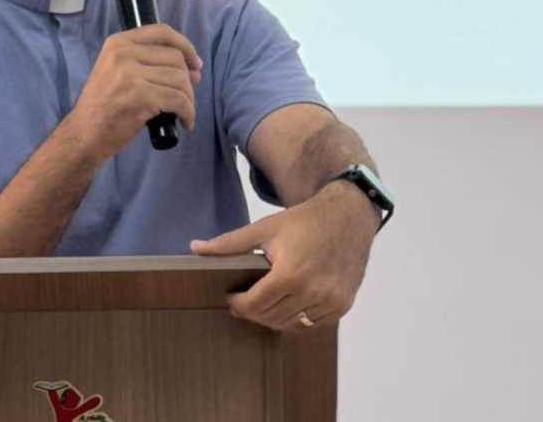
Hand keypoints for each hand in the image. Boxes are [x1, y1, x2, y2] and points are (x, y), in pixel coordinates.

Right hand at [67, 24, 202, 160]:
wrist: (84, 134)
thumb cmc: (104, 105)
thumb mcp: (117, 71)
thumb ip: (148, 63)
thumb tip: (194, 68)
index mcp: (118, 43)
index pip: (162, 32)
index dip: (185, 46)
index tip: (195, 63)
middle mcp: (123, 54)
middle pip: (175, 58)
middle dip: (188, 78)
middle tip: (188, 95)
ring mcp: (131, 75)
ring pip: (179, 79)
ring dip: (189, 98)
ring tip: (184, 111)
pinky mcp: (141, 97)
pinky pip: (178, 100)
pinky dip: (188, 112)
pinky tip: (186, 121)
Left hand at [190, 181, 379, 331]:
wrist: (348, 216)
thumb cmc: (304, 220)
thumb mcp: (265, 228)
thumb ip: (229, 244)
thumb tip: (195, 248)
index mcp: (291, 273)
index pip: (254, 305)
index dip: (237, 304)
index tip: (230, 297)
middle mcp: (313, 291)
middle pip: (270, 317)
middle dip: (252, 311)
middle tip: (243, 300)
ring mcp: (330, 301)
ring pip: (290, 325)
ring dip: (273, 318)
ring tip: (263, 302)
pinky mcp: (342, 305)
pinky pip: (312, 325)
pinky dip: (296, 319)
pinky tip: (287, 304)